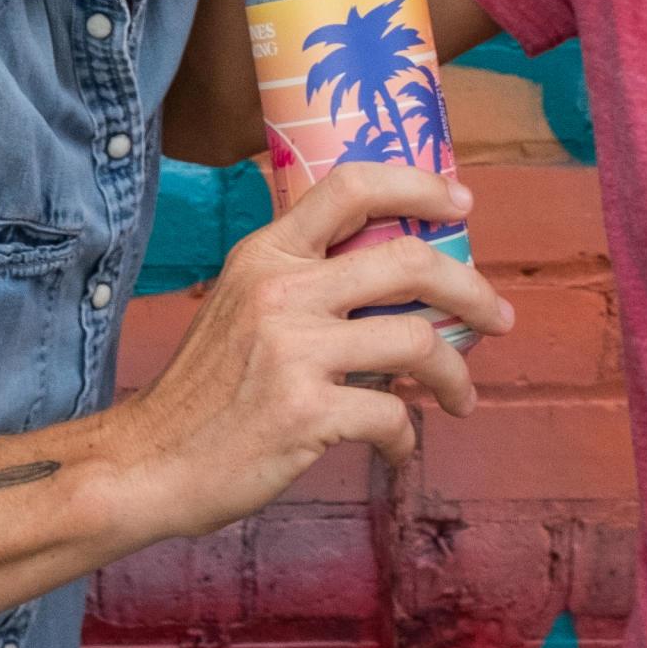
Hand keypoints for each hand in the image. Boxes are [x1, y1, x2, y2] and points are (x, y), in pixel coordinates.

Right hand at [104, 163, 512, 539]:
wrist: (149, 463)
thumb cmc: (205, 391)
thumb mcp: (239, 306)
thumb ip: (301, 282)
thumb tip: (394, 287)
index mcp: (266, 254)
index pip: (350, 186)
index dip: (417, 184)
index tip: (461, 202)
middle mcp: (281, 289)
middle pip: (408, 260)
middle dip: (471, 289)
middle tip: (496, 318)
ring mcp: (294, 350)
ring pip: (417, 340)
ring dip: (455, 375)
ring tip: (460, 399)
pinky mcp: (306, 411)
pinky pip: (393, 414)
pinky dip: (407, 436)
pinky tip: (396, 448)